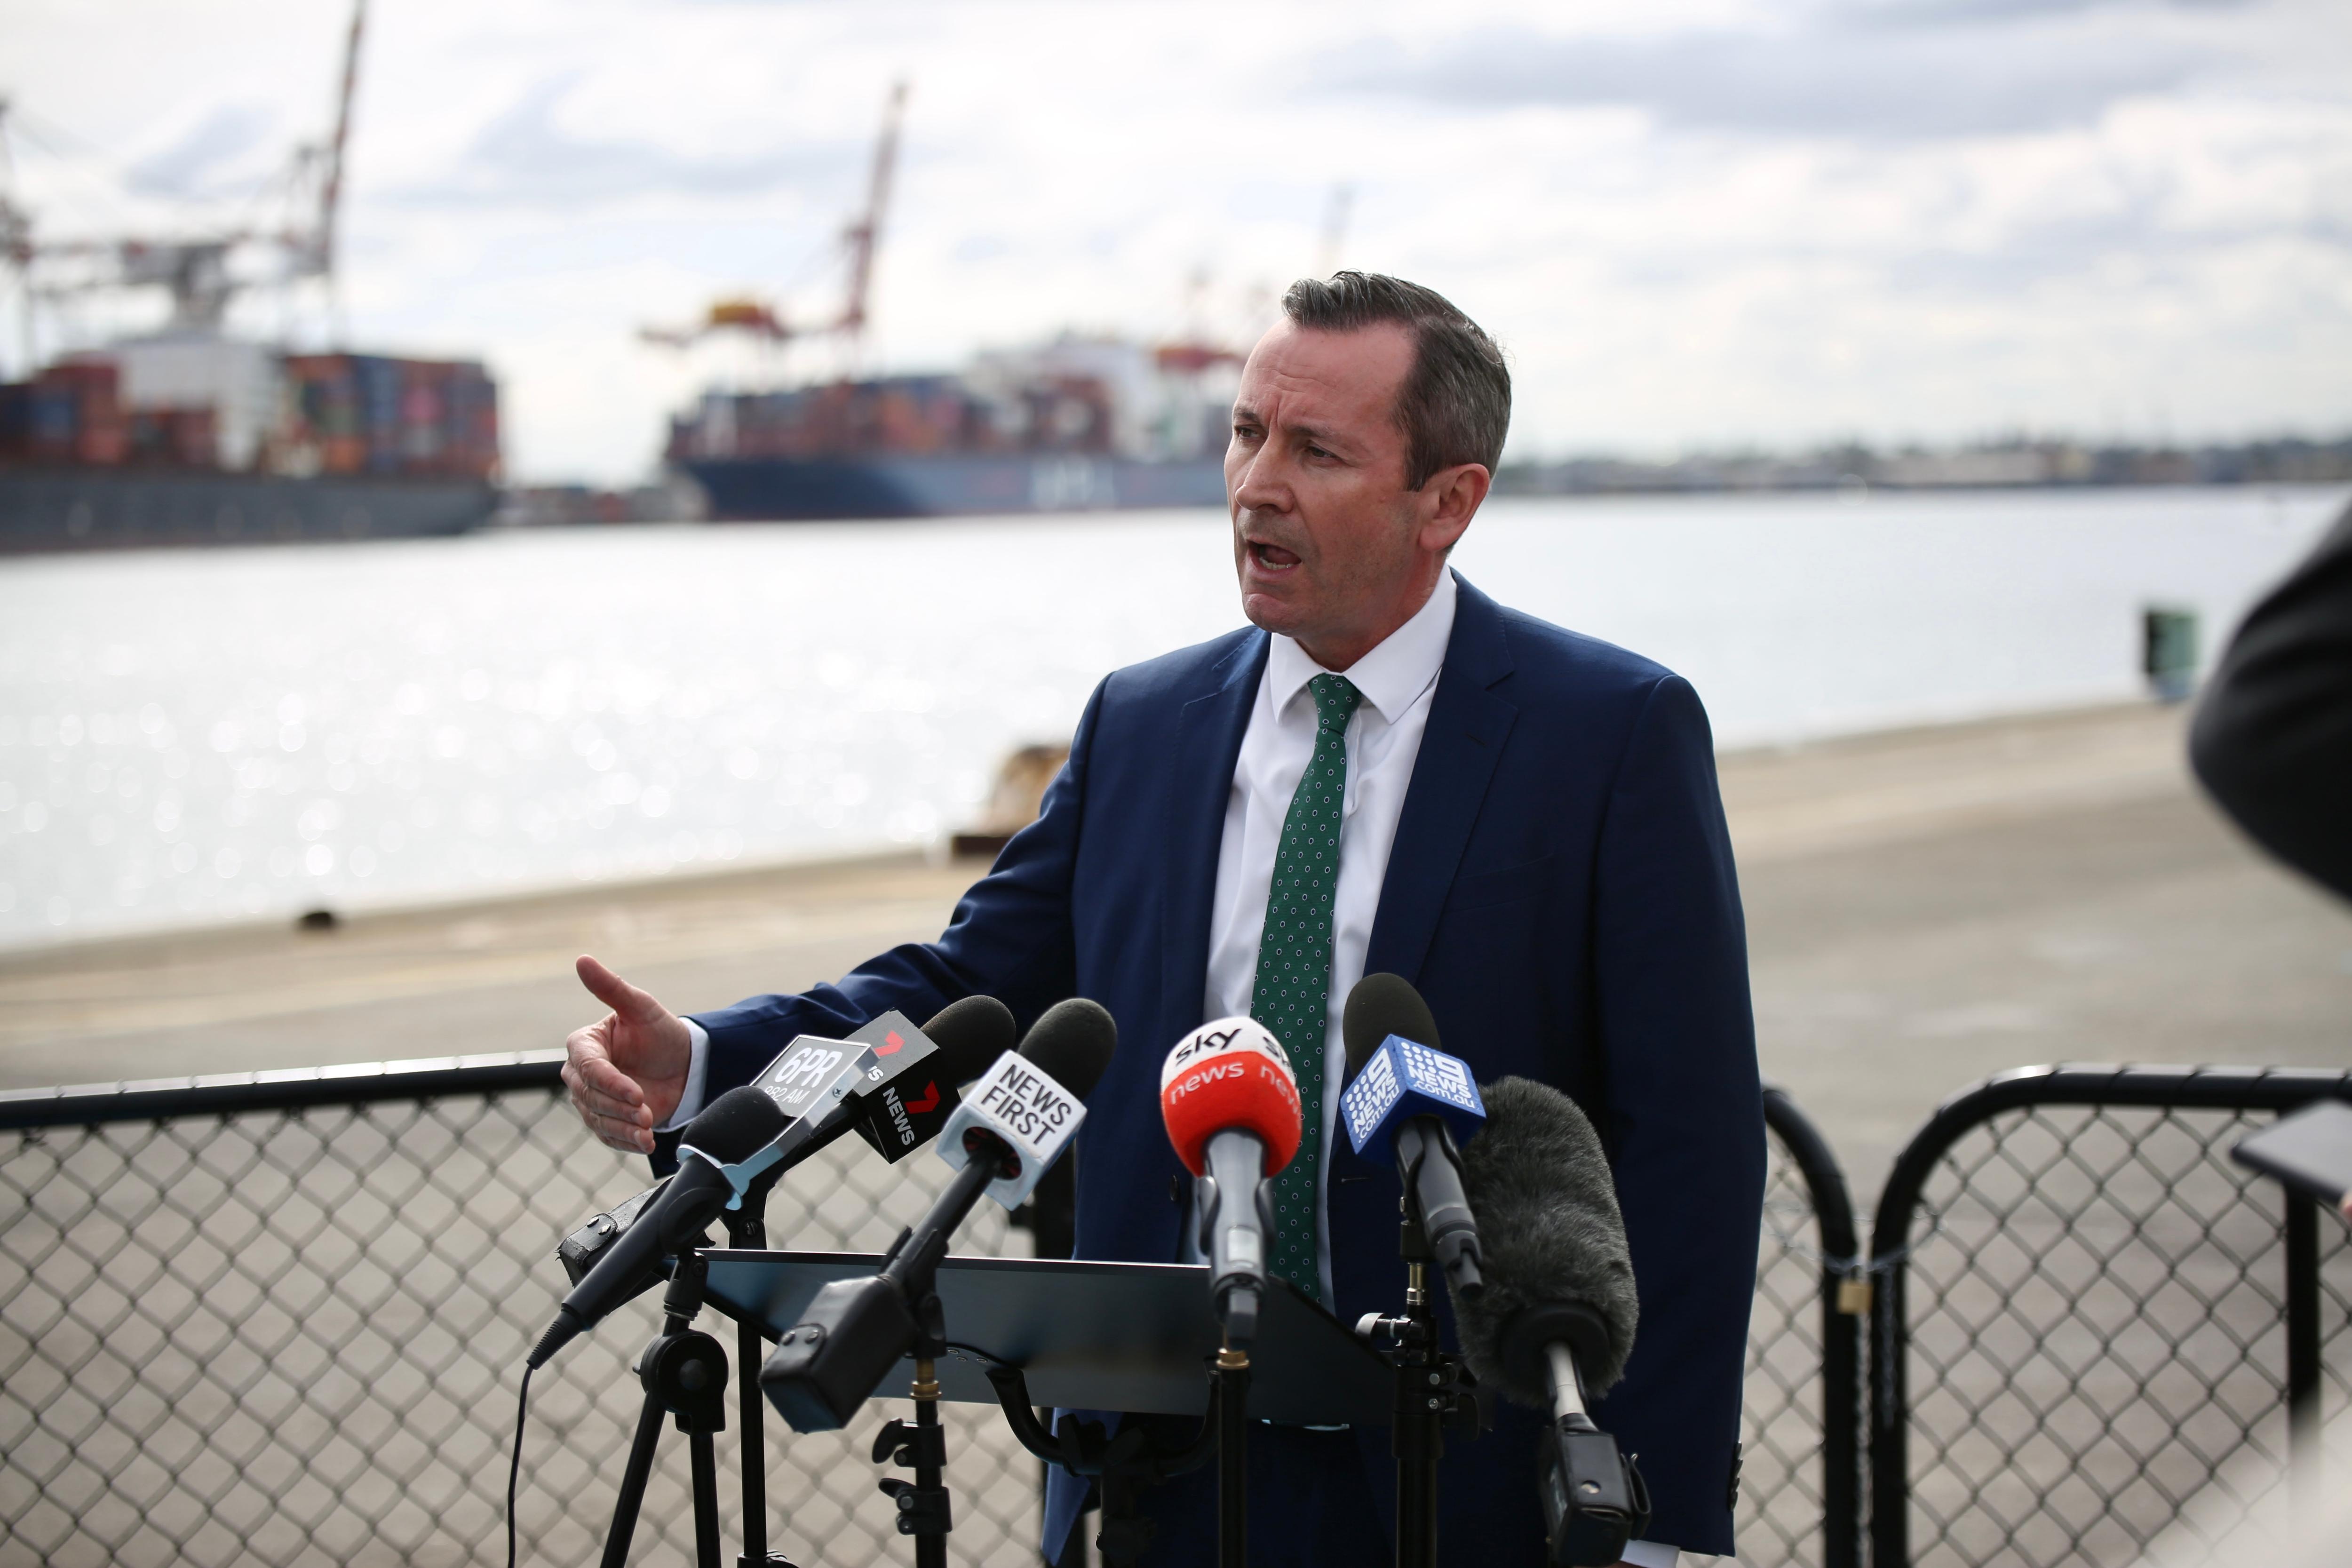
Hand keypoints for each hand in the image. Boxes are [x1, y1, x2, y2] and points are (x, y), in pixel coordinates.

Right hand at [563, 955, 692, 1153]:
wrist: (684, 1064)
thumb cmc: (660, 1032)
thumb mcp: (641, 1007)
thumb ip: (611, 987)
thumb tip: (582, 959)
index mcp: (584, 1045)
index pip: (587, 1066)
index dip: (609, 1081)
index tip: (635, 1092)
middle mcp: (582, 1074)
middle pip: (589, 1096)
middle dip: (618, 1106)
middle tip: (646, 1111)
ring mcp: (592, 1100)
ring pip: (597, 1119)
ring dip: (623, 1127)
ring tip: (648, 1129)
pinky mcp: (606, 1122)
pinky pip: (609, 1136)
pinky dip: (626, 1142)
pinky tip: (645, 1142)